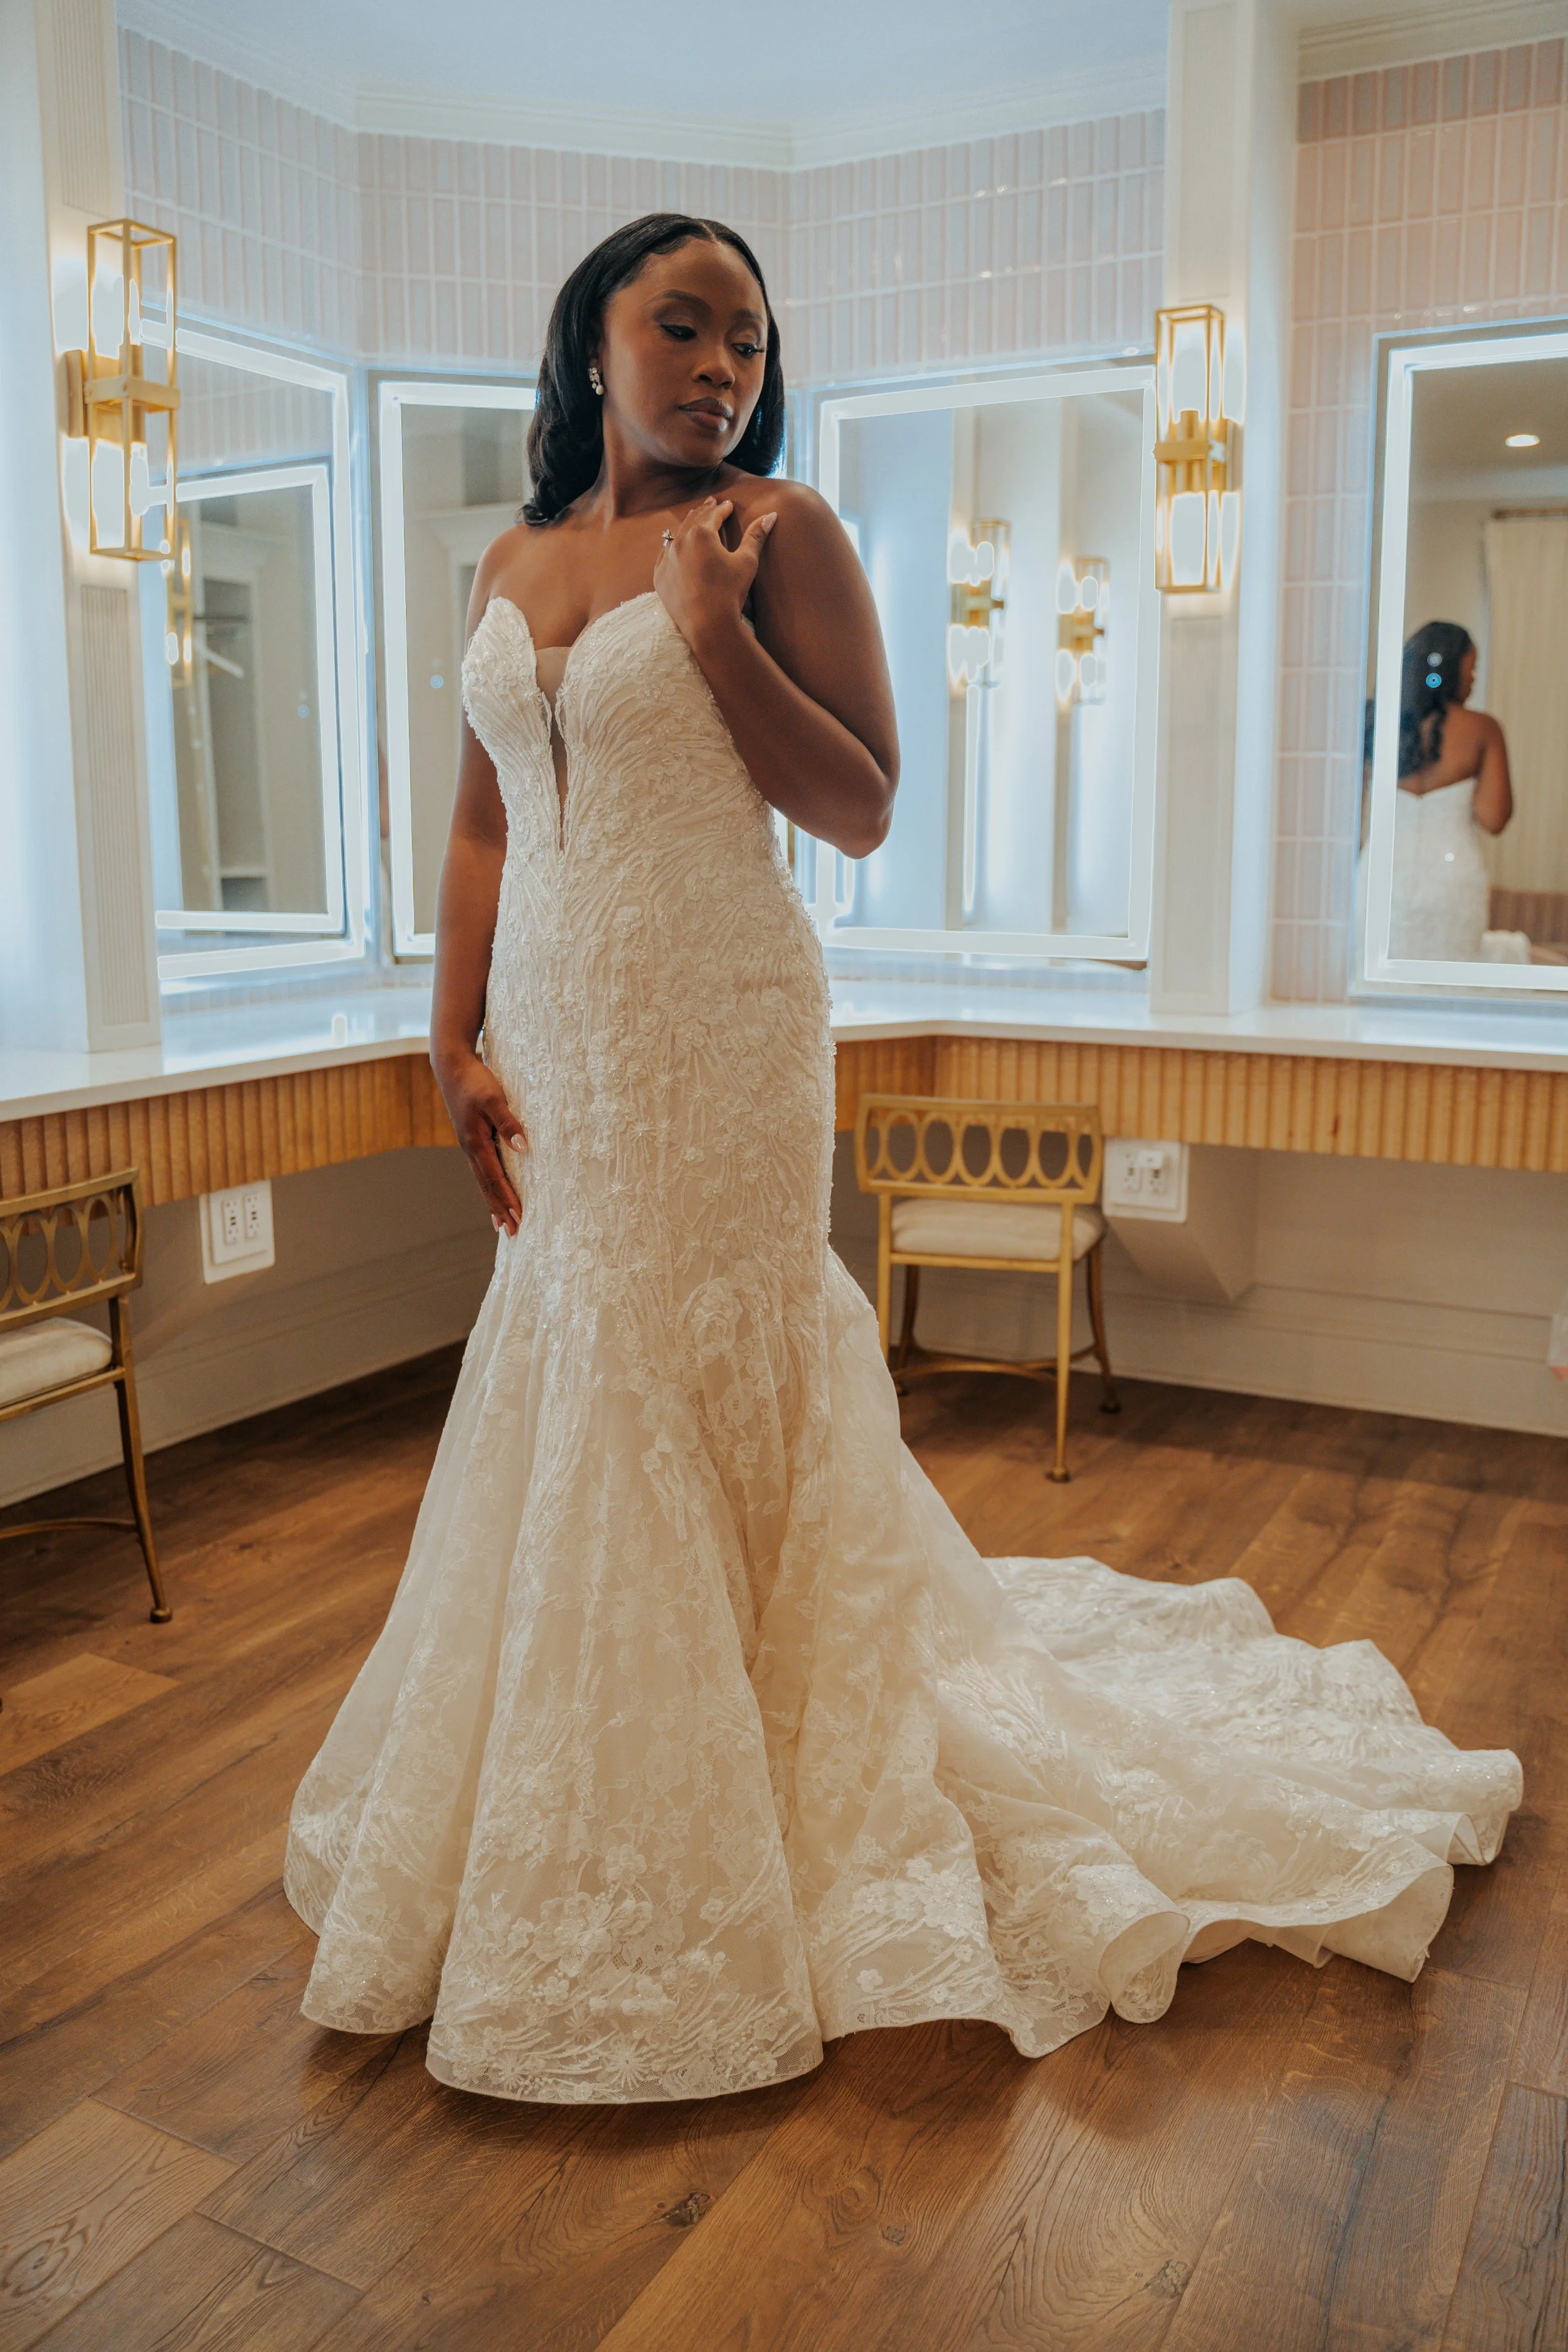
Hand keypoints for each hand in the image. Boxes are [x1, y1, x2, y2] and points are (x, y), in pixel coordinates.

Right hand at [433, 1047, 526, 1235]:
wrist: (451, 1065)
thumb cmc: (475, 1079)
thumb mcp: (495, 1097)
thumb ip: (509, 1122)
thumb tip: (523, 1148)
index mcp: (476, 1142)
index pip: (495, 1178)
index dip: (507, 1199)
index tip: (519, 1218)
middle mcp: (470, 1148)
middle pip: (487, 1186)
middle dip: (500, 1210)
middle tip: (512, 1233)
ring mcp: (469, 1145)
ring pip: (482, 1180)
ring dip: (493, 1202)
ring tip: (501, 1223)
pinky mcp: (471, 1138)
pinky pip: (482, 1169)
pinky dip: (489, 1186)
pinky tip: (494, 1192)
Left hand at [655, 495, 775, 653]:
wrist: (707, 625)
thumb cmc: (730, 593)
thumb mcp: (747, 562)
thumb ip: (755, 536)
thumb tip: (770, 515)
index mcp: (701, 533)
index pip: (713, 514)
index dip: (723, 508)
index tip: (728, 505)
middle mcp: (680, 541)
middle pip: (693, 519)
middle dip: (704, 511)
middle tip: (710, 504)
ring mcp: (666, 559)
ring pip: (676, 534)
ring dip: (687, 525)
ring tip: (693, 519)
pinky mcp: (660, 576)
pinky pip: (663, 555)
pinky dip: (671, 547)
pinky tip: (674, 545)